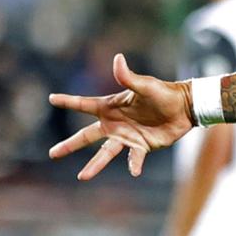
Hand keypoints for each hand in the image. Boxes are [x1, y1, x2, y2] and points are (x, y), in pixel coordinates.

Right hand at [49, 54, 195, 179]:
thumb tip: (118, 58)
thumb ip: (129, 77)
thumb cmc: (164, 93)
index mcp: (111, 107)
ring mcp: (126, 137)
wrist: (184, 108)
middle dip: (70, 145)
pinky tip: (134, 172)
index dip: (68, 101)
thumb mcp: (145, 85)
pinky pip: (134, 158)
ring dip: (94, 165)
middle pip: (86, 136)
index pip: (84, 104)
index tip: (51, 98)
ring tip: (82, 177)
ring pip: (105, 153)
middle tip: (52, 153)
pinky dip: (133, 165)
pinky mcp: (142, 146)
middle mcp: (114, 124)